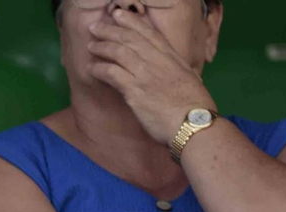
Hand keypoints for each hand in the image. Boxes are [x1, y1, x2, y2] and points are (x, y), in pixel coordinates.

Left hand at [87, 8, 217, 146]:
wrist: (194, 123)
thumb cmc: (195, 106)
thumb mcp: (189, 78)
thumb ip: (175, 71)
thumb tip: (170, 72)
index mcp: (171, 56)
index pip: (148, 32)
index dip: (131, 21)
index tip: (118, 14)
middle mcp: (157, 60)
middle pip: (129, 38)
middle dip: (110, 30)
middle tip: (95, 27)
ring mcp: (145, 74)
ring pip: (118, 52)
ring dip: (102, 47)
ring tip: (90, 46)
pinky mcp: (135, 91)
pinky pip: (112, 74)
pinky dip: (99, 69)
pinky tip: (91, 68)